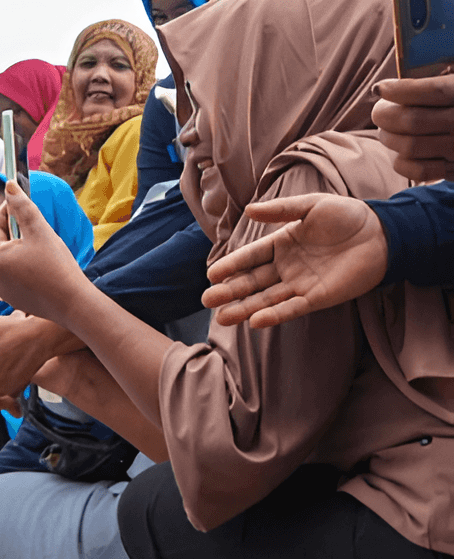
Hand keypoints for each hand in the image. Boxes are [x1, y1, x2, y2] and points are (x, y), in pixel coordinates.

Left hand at [0, 181, 85, 324]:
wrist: (72, 303)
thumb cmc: (57, 266)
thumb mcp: (40, 230)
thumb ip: (22, 206)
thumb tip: (8, 185)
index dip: (5, 211)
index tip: (18, 201)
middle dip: (11, 230)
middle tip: (29, 219)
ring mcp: (2, 290)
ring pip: (5, 260)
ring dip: (17, 247)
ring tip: (37, 241)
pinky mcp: (13, 298)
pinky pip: (12, 276)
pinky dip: (21, 265)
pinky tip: (39, 263)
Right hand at [203, 194, 387, 327]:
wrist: (382, 234)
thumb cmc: (347, 216)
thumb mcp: (312, 205)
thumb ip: (281, 210)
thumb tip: (249, 209)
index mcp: (280, 245)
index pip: (249, 257)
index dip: (231, 265)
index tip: (211, 274)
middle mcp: (285, 267)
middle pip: (252, 282)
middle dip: (229, 292)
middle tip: (207, 300)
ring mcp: (299, 284)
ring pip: (265, 299)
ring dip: (244, 309)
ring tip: (222, 318)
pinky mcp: (316, 299)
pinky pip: (291, 309)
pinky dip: (274, 315)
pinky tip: (256, 321)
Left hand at [372, 75, 453, 180]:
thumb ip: (438, 83)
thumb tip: (393, 86)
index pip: (430, 91)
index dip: (398, 90)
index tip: (380, 88)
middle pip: (412, 121)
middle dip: (385, 115)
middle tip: (379, 112)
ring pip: (409, 147)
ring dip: (389, 138)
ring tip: (386, 131)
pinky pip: (418, 170)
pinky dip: (401, 162)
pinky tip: (399, 152)